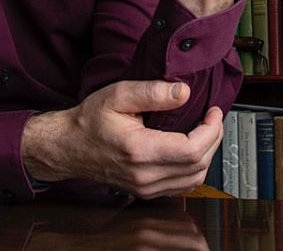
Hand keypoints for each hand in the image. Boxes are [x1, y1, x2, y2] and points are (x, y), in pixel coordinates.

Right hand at [21, 80, 223, 198]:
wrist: (68, 146)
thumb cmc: (90, 120)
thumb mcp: (118, 95)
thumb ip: (152, 92)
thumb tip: (183, 92)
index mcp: (139, 151)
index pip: (192, 150)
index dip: (211, 131)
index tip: (213, 112)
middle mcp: (144, 175)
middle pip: (198, 166)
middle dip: (213, 140)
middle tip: (213, 118)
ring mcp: (145, 188)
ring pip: (194, 180)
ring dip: (206, 155)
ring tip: (206, 130)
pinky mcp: (145, 191)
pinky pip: (182, 185)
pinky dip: (194, 167)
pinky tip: (192, 148)